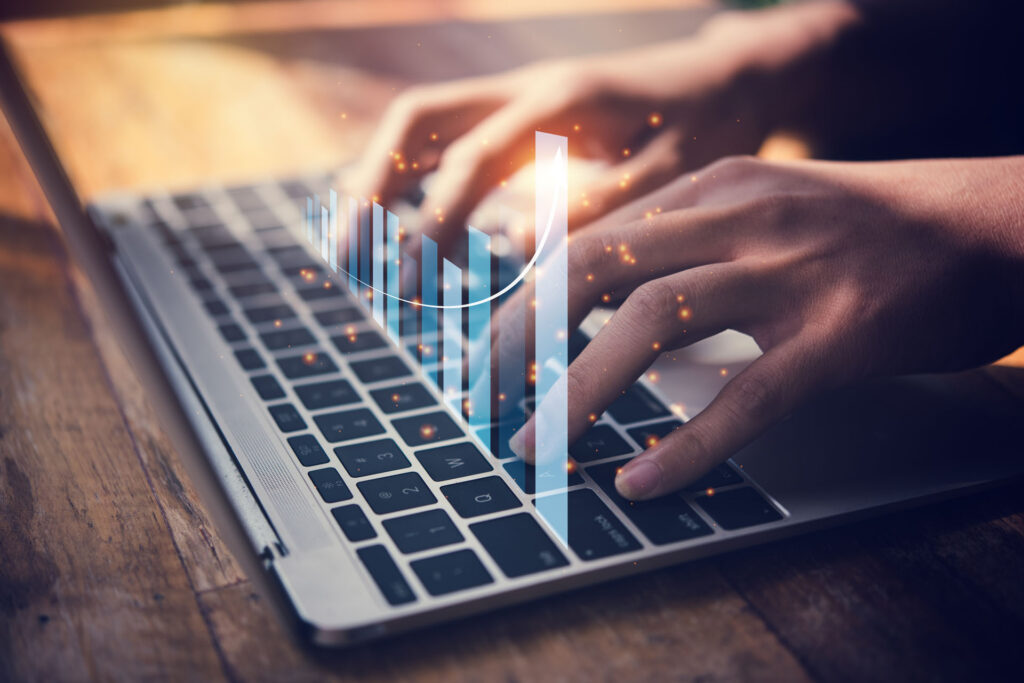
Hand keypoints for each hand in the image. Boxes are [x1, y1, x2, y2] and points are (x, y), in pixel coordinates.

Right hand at [346, 21, 778, 254]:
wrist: (730, 79)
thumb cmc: (708, 129)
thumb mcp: (668, 177)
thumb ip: (593, 210)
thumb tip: (508, 246)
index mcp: (559, 102)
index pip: (468, 163)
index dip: (430, 225)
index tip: (407, 283)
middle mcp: (525, 88)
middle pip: (417, 120)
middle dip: (373, 187)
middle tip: (349, 257)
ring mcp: (516, 94)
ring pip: (422, 120)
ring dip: (379, 176)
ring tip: (354, 241)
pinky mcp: (520, 112)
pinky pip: (447, 132)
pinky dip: (412, 172)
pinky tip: (399, 216)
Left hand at [505, 155, 1023, 498]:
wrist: (998, 223)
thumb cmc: (877, 227)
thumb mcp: (769, 208)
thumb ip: (691, 242)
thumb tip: (613, 301)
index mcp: (714, 186)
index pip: (587, 239)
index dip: (524, 301)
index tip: (490, 352)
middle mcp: (738, 217)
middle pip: (590, 270)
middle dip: (521, 340)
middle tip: (484, 399)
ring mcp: (788, 274)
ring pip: (650, 326)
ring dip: (578, 394)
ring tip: (538, 448)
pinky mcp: (839, 336)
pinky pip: (745, 398)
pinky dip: (687, 448)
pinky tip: (646, 485)